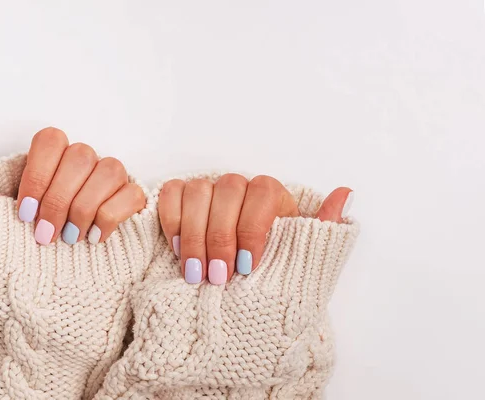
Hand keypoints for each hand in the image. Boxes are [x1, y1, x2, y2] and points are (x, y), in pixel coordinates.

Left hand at [0, 127, 145, 245]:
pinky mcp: (127, 204)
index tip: (24, 211)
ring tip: (70, 240)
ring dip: (87, 207)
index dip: (40, 174)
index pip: (51, 140)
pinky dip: (114, 215)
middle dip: (61, 199)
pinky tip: (95, 238)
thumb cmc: (8, 249)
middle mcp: (79, 166)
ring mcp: (106, 183)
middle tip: (44, 235)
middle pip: (82, 155)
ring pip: (111, 169)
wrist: (36, 288)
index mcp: (46, 161)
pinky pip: (133, 194)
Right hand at [158, 174, 353, 284]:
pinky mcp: (181, 196)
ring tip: (196, 274)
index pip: (263, 193)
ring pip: (198, 191)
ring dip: (195, 236)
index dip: (252, 228)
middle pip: (228, 191)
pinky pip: (172, 195)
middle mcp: (240, 186)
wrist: (241, 286)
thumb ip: (322, 226)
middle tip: (218, 277)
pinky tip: (178, 251)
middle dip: (221, 238)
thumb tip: (345, 193)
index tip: (248, 266)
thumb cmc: (271, 270)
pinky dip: (172, 221)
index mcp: (271, 196)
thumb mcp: (302, 255)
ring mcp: (209, 189)